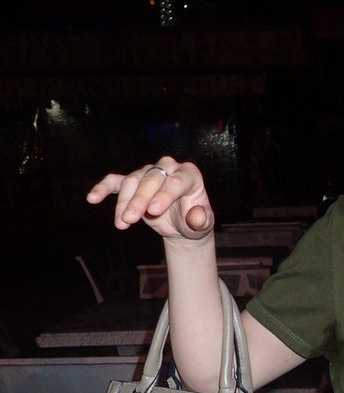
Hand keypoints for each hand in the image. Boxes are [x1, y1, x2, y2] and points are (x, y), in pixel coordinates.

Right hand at [86, 156, 213, 239]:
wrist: (183, 225)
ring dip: (124, 202)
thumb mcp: (202, 225)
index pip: (175, 182)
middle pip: (150, 179)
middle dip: (139, 200)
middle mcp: (168, 168)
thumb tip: (197, 216)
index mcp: (189, 174)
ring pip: (132, 181)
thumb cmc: (194, 222)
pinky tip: (92, 198)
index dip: (164, 195)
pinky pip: (116, 181)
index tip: (154, 210)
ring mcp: (149, 173)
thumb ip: (201, 220)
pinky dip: (103, 188)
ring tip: (122, 224)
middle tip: (130, 219)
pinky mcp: (134, 182)